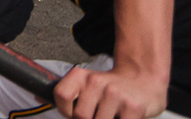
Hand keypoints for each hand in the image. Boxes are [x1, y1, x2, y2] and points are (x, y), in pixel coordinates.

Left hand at [50, 60, 164, 118]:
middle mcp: (96, 82)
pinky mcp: (132, 107)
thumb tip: (45, 101)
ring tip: (112, 116)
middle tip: (99, 116)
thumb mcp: (89, 85)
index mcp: (81, 76)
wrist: (145, 80)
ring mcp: (115, 94)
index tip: (74, 115)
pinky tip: (123, 118)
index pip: (62, 96)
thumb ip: (71, 96)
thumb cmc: (112, 89)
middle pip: (80, 115)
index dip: (66, 111)